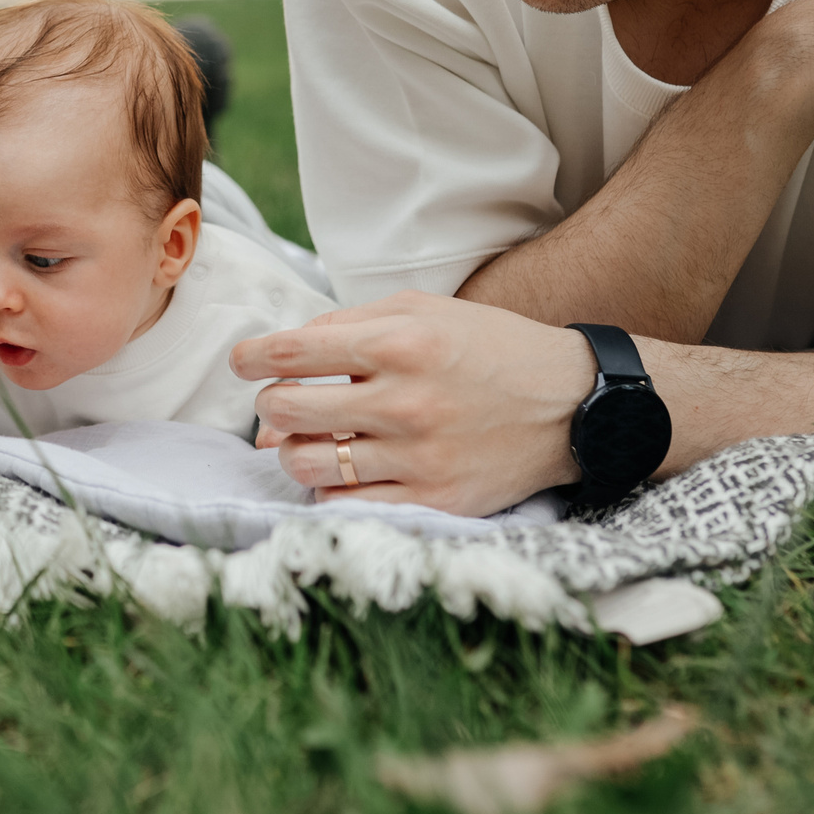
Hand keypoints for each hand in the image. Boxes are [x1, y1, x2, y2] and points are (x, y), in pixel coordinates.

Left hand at [232, 292, 596, 516]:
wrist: (571, 404)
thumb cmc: (488, 348)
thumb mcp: (423, 310)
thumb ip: (349, 324)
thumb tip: (282, 357)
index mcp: (399, 343)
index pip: (291, 352)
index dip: (251, 357)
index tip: (242, 361)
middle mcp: (405, 401)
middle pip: (287, 409)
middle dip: (270, 404)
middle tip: (281, 400)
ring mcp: (419, 457)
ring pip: (306, 462)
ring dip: (292, 450)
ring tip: (309, 437)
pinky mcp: (434, 500)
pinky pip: (346, 502)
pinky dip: (330, 486)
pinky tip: (344, 468)